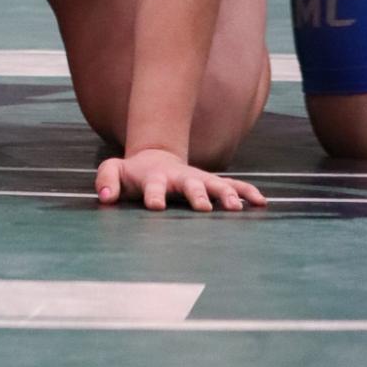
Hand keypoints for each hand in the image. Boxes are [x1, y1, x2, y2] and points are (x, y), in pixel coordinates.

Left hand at [95, 150, 265, 212]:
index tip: (156, 206)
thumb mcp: (114, 170)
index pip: (153, 187)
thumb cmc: (133, 172)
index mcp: (155, 178)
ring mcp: (199, 180)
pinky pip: (233, 186)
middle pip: (190, 185)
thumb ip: (106, 180)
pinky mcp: (212, 183)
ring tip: (236, 208)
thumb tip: (104, 197)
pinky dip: (247, 192)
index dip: (154, 195)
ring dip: (226, 195)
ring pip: (216, 185)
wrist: (156, 158)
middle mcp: (180, 179)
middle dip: (197, 195)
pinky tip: (261, 203)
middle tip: (204, 207)